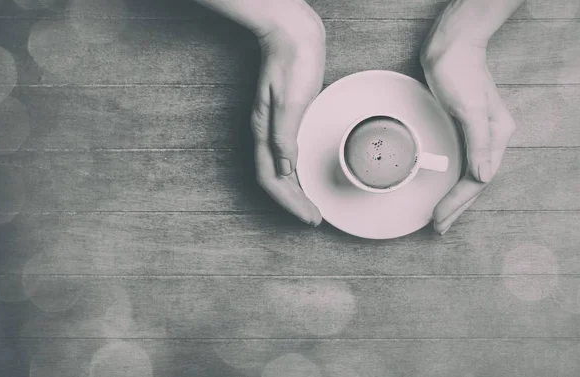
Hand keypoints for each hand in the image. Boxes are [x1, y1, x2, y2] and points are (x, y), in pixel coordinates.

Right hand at [250, 9, 324, 225]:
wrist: (291, 32)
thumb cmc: (293, 61)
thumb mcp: (290, 99)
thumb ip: (284, 134)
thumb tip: (285, 168)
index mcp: (264, 130)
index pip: (272, 179)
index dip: (290, 202)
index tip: (309, 216)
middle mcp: (265, 132)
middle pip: (275, 179)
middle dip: (293, 203)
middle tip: (314, 218)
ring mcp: (273, 126)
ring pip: (280, 170)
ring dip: (294, 191)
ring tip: (310, 205)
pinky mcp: (284, 119)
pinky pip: (286, 155)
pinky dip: (296, 173)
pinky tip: (304, 176)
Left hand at [421, 32, 516, 234]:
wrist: (450, 47)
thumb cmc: (459, 72)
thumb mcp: (470, 107)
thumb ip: (479, 142)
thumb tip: (483, 175)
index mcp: (496, 136)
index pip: (477, 180)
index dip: (457, 202)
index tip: (439, 218)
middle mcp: (490, 138)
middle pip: (474, 182)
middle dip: (457, 207)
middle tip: (438, 228)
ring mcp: (477, 134)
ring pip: (467, 175)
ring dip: (455, 197)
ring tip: (441, 217)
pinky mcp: (463, 128)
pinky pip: (460, 162)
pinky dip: (452, 179)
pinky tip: (445, 187)